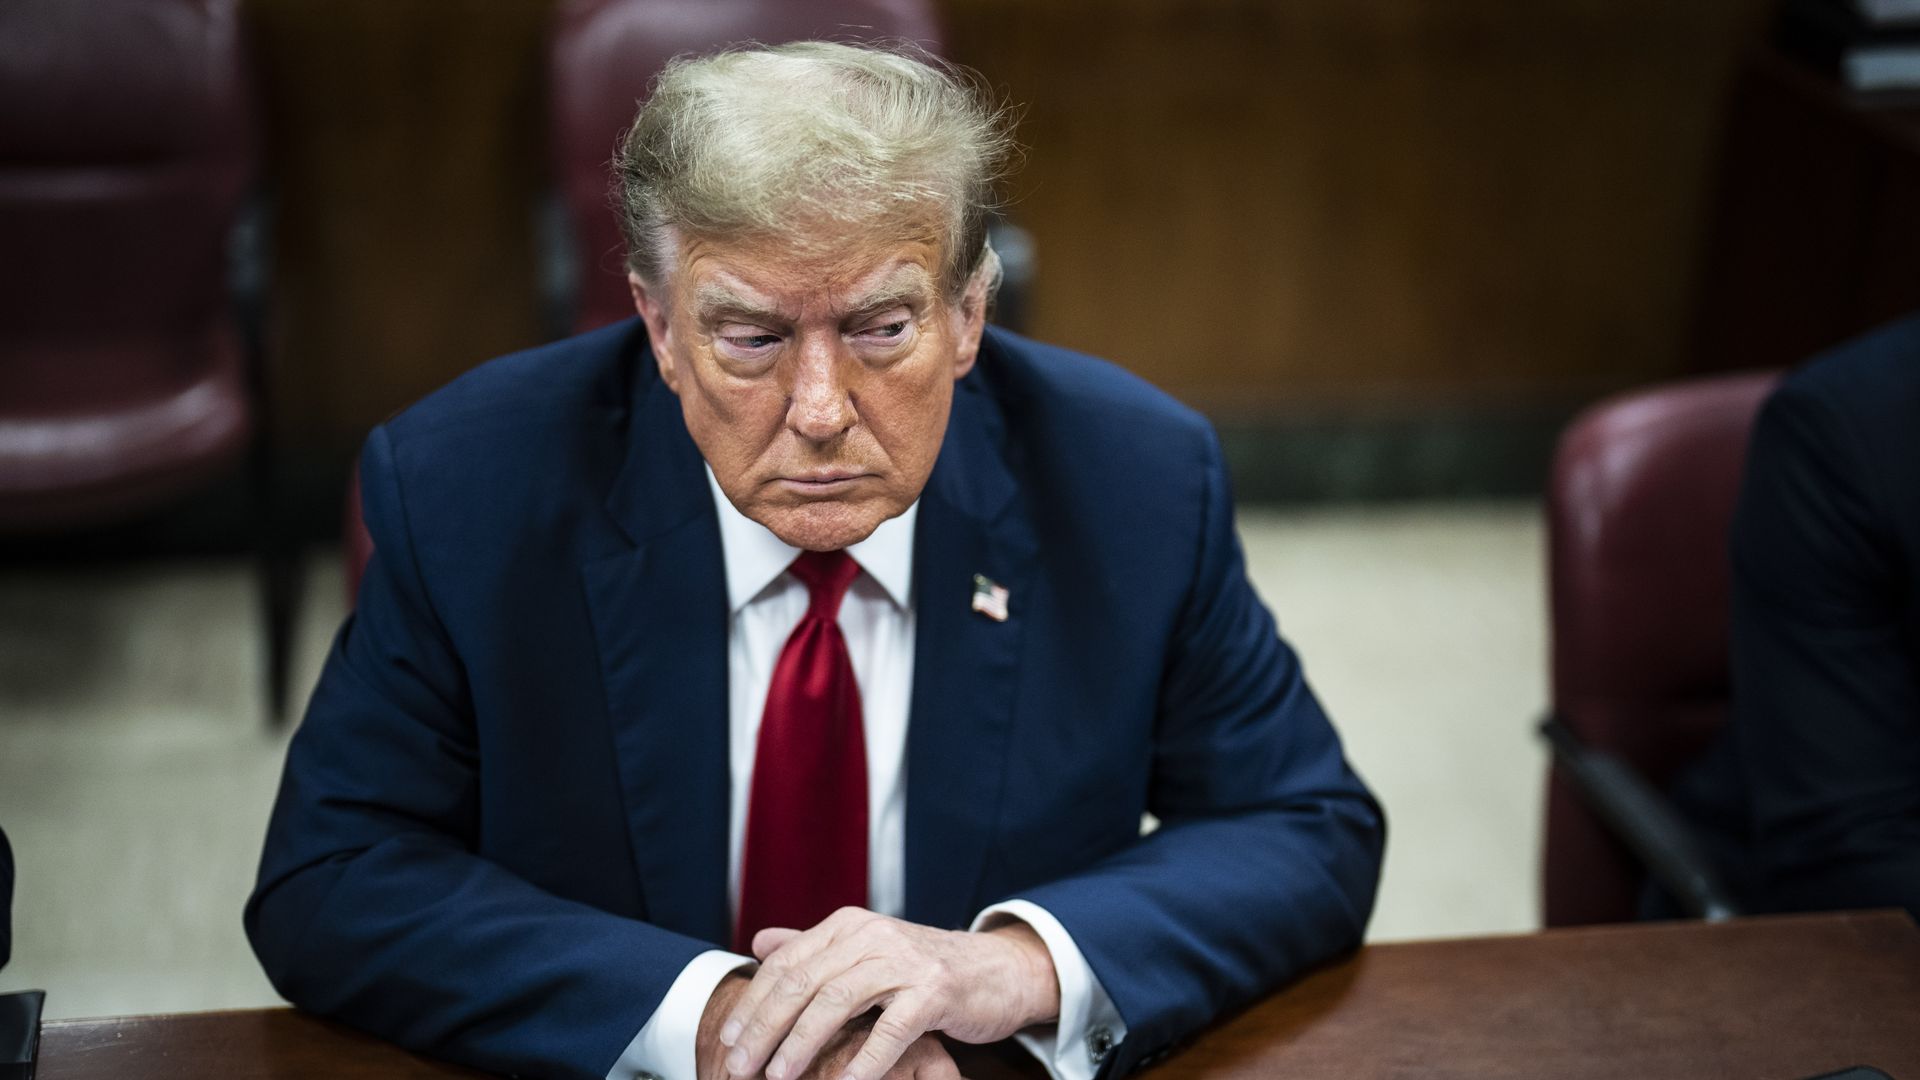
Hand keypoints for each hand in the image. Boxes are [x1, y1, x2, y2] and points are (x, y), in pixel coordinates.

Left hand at [714, 907, 1058, 1079]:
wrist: (999, 970)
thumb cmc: (926, 969)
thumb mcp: (868, 950)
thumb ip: (814, 948)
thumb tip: (760, 944)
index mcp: (850, 926)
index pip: (787, 962)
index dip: (753, 1002)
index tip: (726, 1038)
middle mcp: (874, 936)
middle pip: (804, 982)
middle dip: (764, 1027)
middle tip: (737, 1065)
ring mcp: (906, 962)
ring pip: (838, 1003)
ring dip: (801, 1044)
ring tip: (777, 1077)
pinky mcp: (936, 991)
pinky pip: (891, 1029)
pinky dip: (864, 1059)